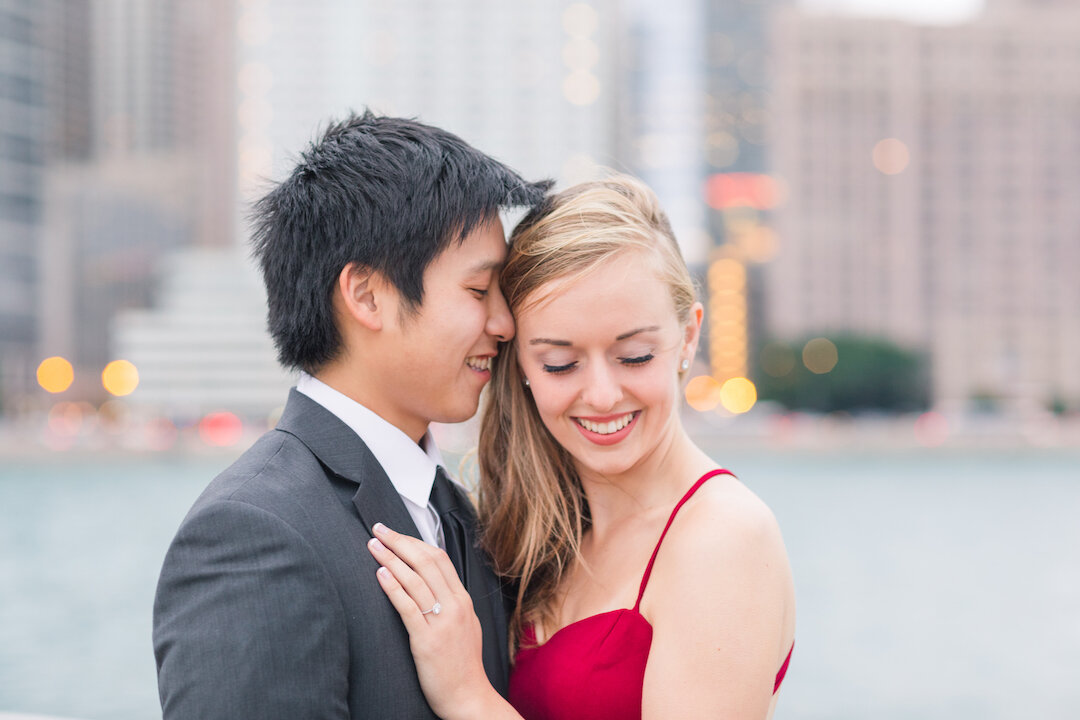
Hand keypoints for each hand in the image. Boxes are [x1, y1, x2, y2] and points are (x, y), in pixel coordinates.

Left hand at [368, 523, 500, 719]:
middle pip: (426, 562)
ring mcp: (442, 622)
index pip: (439, 558)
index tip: (395, 532)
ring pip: (415, 580)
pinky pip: (408, 606)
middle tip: (378, 530)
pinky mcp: (427, 640)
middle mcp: (455, 606)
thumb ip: (450, 602)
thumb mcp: (465, 625)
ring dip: (391, 558)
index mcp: (463, 600)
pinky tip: (380, 574)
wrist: (468, 696)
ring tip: (372, 545)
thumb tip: (430, 582)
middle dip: (399, 542)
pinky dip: (393, 586)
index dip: (415, 541)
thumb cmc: (462, 664)